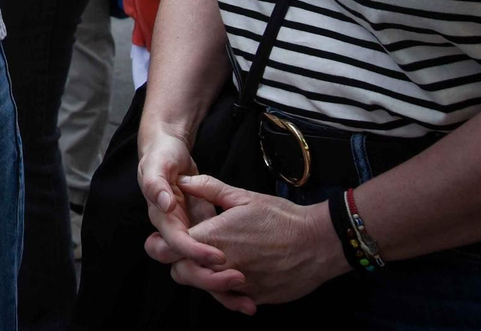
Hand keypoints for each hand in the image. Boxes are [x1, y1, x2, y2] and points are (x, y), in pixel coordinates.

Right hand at [136, 130, 247, 304]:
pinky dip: (229, 286)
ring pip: (201, 276)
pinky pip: (213, 271)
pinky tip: (251, 297)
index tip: (219, 256)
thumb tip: (165, 203)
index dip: (195, 253)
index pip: (176, 246)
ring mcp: (189, 239)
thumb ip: (158, 184)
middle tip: (239, 277)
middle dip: (210, 279)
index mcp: (163, 219)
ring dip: (222, 291)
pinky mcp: (203, 240)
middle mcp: (175, 234)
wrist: (169, 152)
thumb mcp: (160, 164)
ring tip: (248, 302)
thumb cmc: (164, 157)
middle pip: (187, 269)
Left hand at [151, 176, 347, 311]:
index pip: (169, 250)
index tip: (164, 240)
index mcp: (214, 237)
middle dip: (179, 264)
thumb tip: (184, 180)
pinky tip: (234, 278)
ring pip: (204, 289)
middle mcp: (222, 265)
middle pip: (181, 274)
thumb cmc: (281, 217)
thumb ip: (209, 188)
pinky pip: (230, 300)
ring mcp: (238, 285)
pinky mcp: (254, 297)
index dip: (162, 246)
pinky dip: (227, 292)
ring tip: (211, 262)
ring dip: (202, 278)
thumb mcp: (243, 196)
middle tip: (187, 251)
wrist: (319, 243)